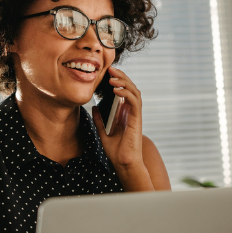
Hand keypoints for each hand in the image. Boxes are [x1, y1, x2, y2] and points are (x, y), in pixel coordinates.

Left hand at [92, 66, 153, 190]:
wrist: (123, 163)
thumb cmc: (115, 150)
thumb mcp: (103, 132)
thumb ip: (99, 119)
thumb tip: (94, 107)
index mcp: (124, 112)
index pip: (123, 91)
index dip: (117, 80)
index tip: (107, 73)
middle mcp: (131, 111)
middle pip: (130, 88)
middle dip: (121, 77)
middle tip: (110, 69)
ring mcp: (135, 115)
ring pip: (134, 91)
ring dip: (124, 82)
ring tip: (112, 77)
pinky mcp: (137, 119)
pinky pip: (134, 102)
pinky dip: (126, 93)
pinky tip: (116, 90)